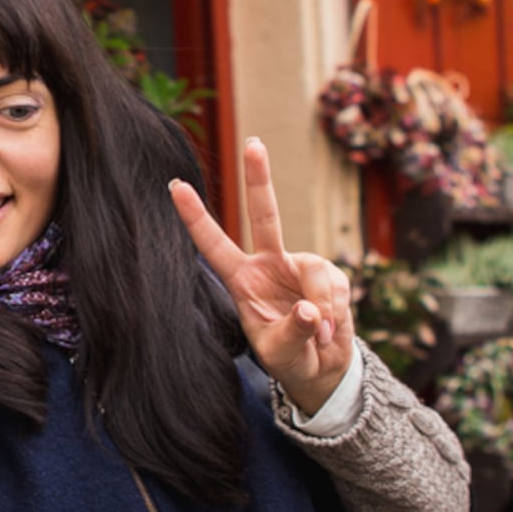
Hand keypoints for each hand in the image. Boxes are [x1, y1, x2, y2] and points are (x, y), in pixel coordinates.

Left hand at [169, 137, 355, 413]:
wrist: (321, 368)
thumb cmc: (289, 358)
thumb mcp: (281, 353)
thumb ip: (294, 332)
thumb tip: (312, 310)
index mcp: (241, 280)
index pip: (213, 244)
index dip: (195, 216)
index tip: (175, 185)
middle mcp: (268, 264)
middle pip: (264, 215)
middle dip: (259, 178)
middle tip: (252, 143)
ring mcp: (299, 266)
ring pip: (316, 272)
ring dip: (324, 307)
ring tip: (321, 336)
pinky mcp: (328, 275)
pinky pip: (336, 287)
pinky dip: (337, 312)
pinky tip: (332, 330)